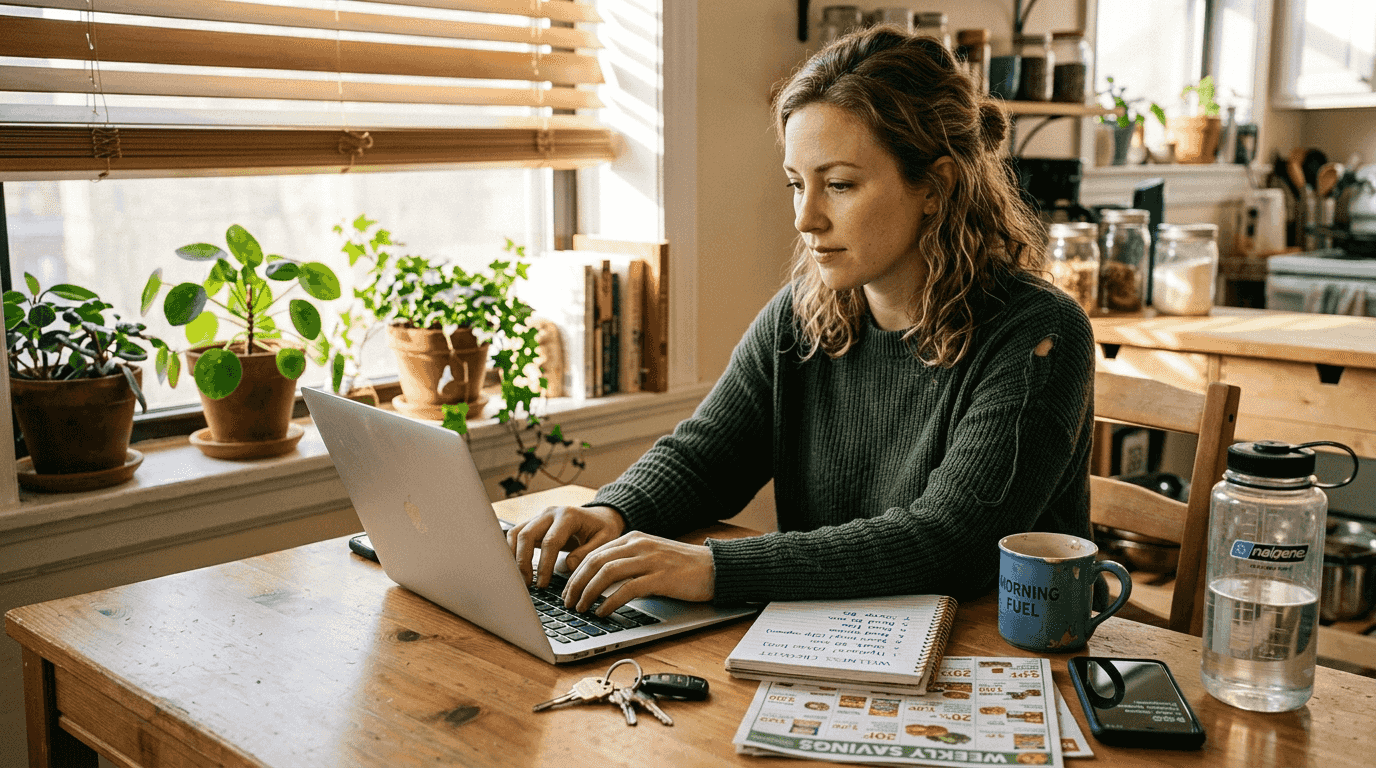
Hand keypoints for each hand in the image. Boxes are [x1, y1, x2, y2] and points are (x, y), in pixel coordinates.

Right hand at [507, 505, 625, 587]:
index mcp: (568, 516)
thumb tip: (567, 566)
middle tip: (527, 583)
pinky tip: (514, 567)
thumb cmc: (603, 528)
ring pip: (516, 532)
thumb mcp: (605, 539)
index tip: (542, 584)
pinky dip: (512, 550)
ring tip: (519, 578)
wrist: (600, 516)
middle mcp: (550, 513)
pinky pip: (516, 534)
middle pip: (526, 534)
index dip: (544, 565)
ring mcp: (540, 517)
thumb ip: (588, 552)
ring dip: (513, 556)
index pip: (550, 541)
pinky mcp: (534, 523)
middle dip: (523, 561)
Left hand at [562, 532, 714, 615]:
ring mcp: (650, 560)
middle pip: (595, 561)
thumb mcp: (650, 557)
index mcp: (634, 538)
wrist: (715, 567)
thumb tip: (599, 583)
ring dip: (588, 592)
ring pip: (606, 573)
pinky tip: (602, 612)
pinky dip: (610, 602)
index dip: (576, 573)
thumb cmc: (682, 567)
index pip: (594, 553)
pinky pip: (627, 589)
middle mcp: (639, 545)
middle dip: (576, 583)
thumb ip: (627, 563)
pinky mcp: (660, 577)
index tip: (567, 590)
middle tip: (568, 602)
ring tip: (581, 608)